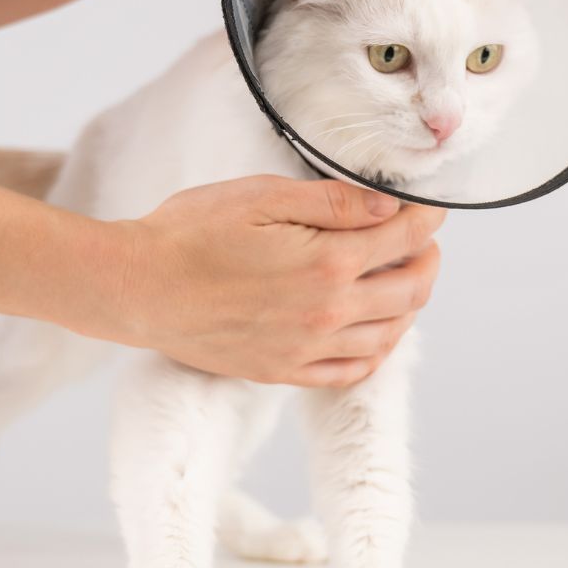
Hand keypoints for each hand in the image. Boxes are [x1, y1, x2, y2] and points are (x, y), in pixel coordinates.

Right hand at [104, 175, 445, 386]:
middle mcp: (327, 313)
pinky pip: (351, 371)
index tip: (430, 207)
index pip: (402, 239)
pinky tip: (375, 330)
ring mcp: (306, 349)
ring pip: (389, 334)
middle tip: (424, 240)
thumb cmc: (190, 233)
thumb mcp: (262, 196)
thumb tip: (389, 208)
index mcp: (326, 263)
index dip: (425, 219)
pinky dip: (378, 350)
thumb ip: (332, 202)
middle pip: (409, 290)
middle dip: (427, 259)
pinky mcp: (283, 372)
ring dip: (410, 304)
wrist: (137, 288)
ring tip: (405, 279)